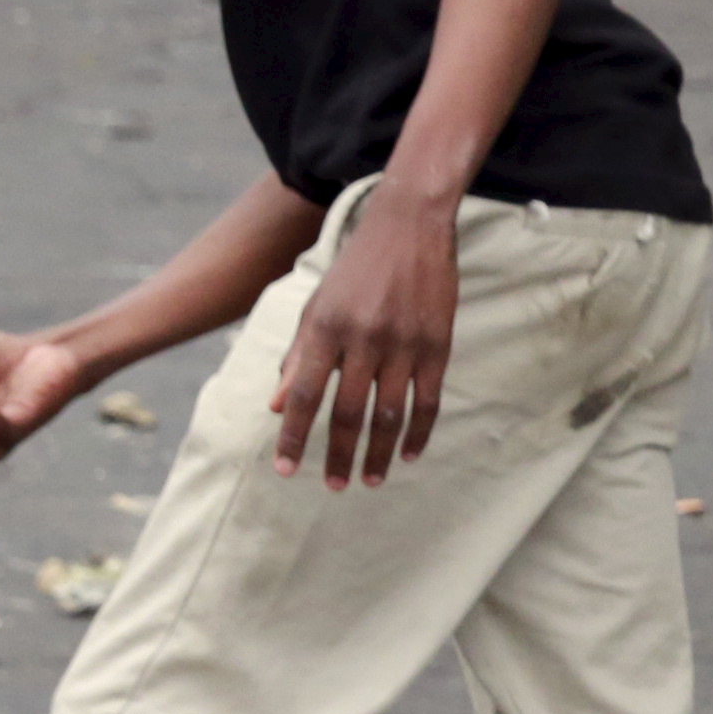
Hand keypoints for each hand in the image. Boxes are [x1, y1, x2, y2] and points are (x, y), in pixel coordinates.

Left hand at [272, 185, 457, 487]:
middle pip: (347, 413)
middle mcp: (362, 338)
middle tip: (334, 487)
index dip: (293, 435)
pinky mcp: (437, 345)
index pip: (304, 394)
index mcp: (325, 328)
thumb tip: (275, 405)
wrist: (410, 226)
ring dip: (378, 453)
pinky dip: (418, 433)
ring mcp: (403, 343)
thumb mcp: (316, 306)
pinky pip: (428, 401)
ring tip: (370, 480)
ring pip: (389, 415)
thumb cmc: (356, 269)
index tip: (285, 469)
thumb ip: (297, 356)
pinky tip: (409, 455)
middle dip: (337, 455)